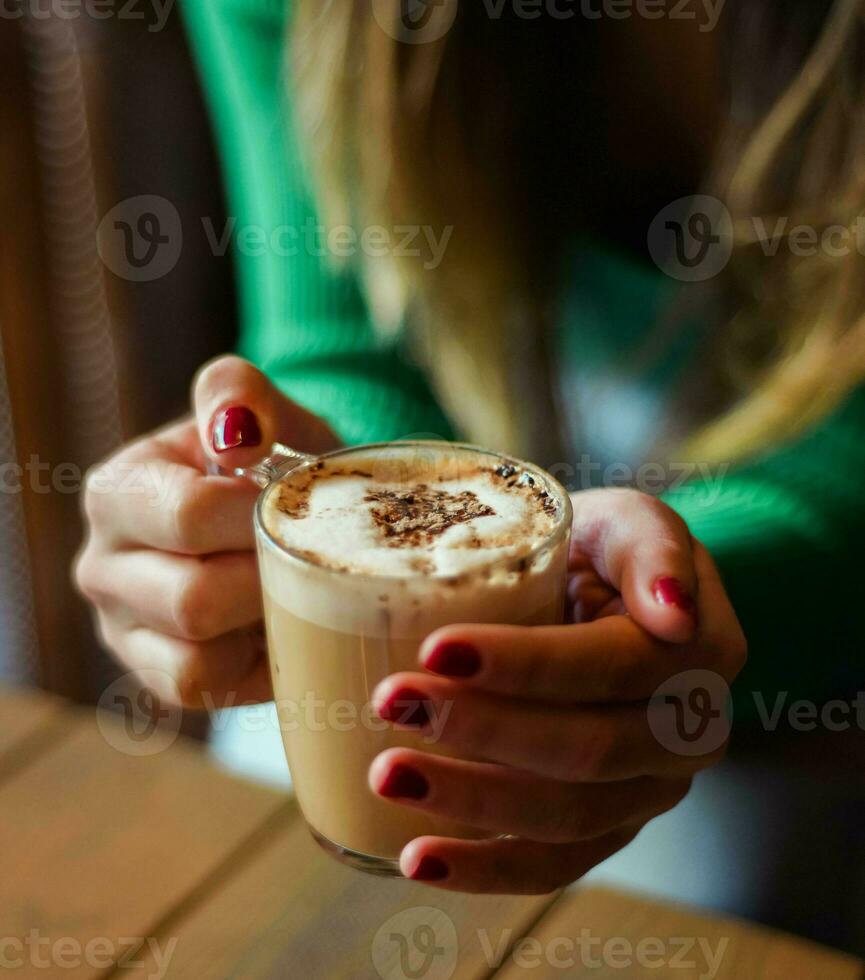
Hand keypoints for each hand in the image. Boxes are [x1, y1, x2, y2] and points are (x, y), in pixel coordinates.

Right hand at [75, 355, 337, 706]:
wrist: (286, 518)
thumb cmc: (275, 465)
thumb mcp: (267, 415)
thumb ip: (242, 394)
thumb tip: (235, 435)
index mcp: (119, 492)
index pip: (190, 517)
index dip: (261, 518)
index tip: (296, 505)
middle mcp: (102, 566)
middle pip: (192, 600)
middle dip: (267, 579)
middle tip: (305, 554)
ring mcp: (123, 630)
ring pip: (195, 657)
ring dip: (261, 622)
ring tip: (288, 584)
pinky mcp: (156, 678)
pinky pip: (204, 691)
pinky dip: (250, 663)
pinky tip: (269, 623)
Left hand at [369, 489, 746, 893]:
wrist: (610, 599)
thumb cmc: (605, 550)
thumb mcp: (630, 520)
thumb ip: (653, 546)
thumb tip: (671, 610)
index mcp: (700, 651)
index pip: (611, 666)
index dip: (525, 664)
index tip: (435, 648)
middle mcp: (688, 733)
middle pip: (587, 751)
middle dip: (482, 731)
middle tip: (391, 701)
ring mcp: (650, 789)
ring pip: (566, 818)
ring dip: (471, 802)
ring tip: (386, 774)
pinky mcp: (609, 825)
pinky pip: (555, 865)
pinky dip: (486, 868)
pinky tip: (418, 857)